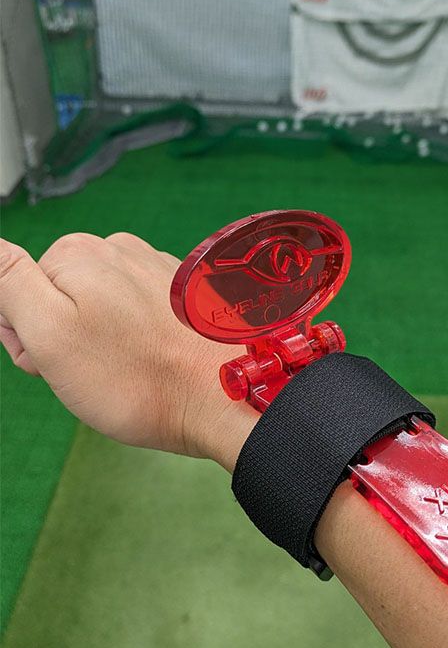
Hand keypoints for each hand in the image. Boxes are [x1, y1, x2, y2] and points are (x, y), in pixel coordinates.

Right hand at [0, 233, 253, 467]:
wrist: (226, 398)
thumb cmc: (137, 379)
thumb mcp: (49, 334)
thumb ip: (8, 281)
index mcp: (76, 253)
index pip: (18, 290)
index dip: (27, 336)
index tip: (55, 361)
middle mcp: (117, 249)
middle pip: (59, 295)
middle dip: (63, 338)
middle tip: (91, 372)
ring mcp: (152, 268)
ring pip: (97, 306)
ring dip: (99, 340)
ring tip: (125, 371)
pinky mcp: (179, 293)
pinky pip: (134, 313)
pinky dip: (135, 339)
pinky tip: (151, 362)